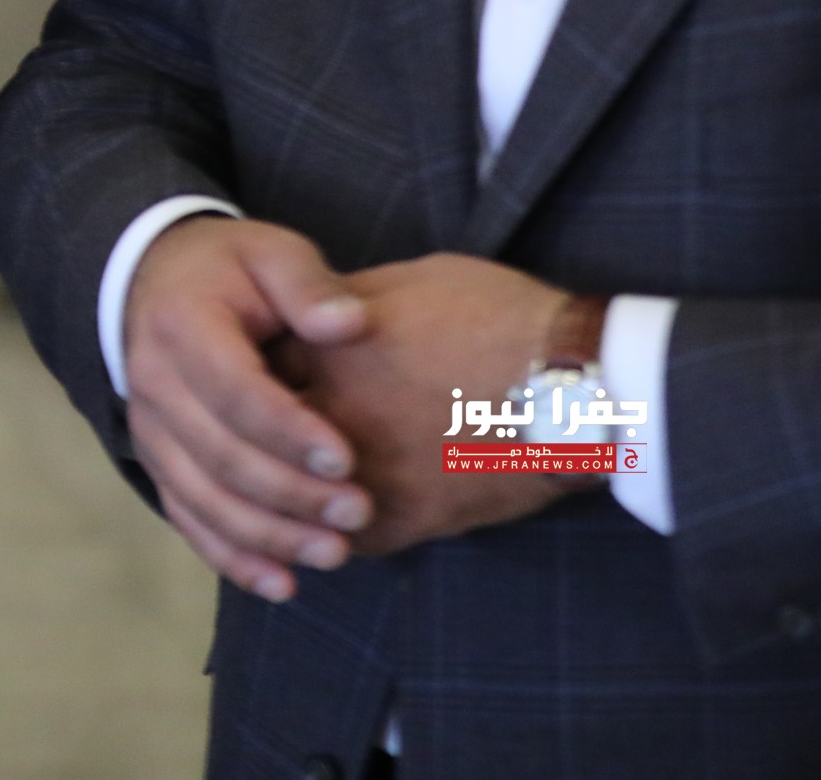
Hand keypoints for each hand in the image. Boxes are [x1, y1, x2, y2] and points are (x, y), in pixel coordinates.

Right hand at [121, 216, 374, 601]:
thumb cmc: (229, 270)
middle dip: (290, 493)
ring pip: (202, 497)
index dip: (289, 431)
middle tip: (358, 512)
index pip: (235, 391)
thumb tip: (349, 324)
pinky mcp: (157, 462)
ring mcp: (149, 430)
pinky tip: (283, 585)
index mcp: (182, 327)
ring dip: (268, 535)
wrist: (152, 283)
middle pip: (219, 455)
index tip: (348, 460)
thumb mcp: (268, 252)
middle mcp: (153, 384)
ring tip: (335, 553)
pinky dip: (232, 557)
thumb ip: (308, 284)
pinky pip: (187, 517)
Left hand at [272, 253, 600, 554]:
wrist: (576, 385)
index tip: (248, 376)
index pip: (245, 368)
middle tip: (256, 439)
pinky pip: (346, 538)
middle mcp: (327, 413)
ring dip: (287, 495)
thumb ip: (343, 307)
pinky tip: (336, 523)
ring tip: (287, 489)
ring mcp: (362, 471)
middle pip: (254, 438)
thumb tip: (313, 317)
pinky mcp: (405, 519)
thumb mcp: (409, 281)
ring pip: (290, 498)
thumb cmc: (499, 318)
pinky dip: (335, 533)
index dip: (245, 373)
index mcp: (322, 349)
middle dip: (253, 437)